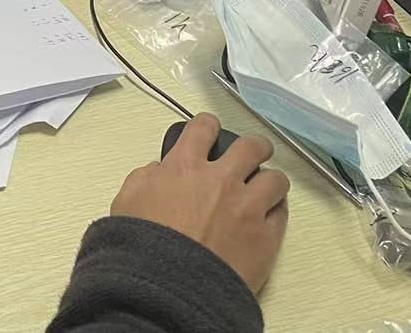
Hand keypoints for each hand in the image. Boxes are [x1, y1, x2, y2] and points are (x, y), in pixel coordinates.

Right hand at [110, 113, 289, 293]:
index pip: (203, 127)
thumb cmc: (144, 245)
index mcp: (185, 166)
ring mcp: (248, 208)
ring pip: (276, 179)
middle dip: (254, 147)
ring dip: (270, 181)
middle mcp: (222, 180)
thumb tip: (158, 171)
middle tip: (252, 154)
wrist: (170, 286)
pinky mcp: (266, 237)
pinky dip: (276, 212)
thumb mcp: (128, 200)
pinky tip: (268, 216)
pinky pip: (282, 214)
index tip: (209, 129)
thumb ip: (145, 177)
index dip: (207, 125)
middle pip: (251, 146)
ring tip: (266, 189)